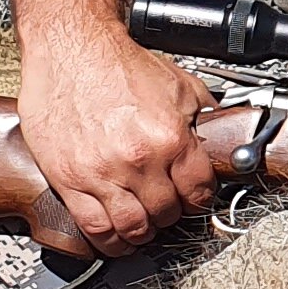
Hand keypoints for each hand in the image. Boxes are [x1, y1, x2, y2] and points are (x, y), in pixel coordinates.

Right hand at [16, 21, 219, 256]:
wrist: (71, 49)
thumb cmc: (117, 63)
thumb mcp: (179, 84)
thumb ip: (201, 116)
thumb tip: (218, 136)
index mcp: (169, 138)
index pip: (198, 191)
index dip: (201, 199)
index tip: (195, 200)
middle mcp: (137, 161)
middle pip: (166, 213)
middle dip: (171, 214)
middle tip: (168, 209)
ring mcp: (101, 174)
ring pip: (132, 227)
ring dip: (143, 232)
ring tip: (145, 227)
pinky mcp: (69, 180)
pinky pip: (92, 225)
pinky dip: (108, 240)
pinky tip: (116, 238)